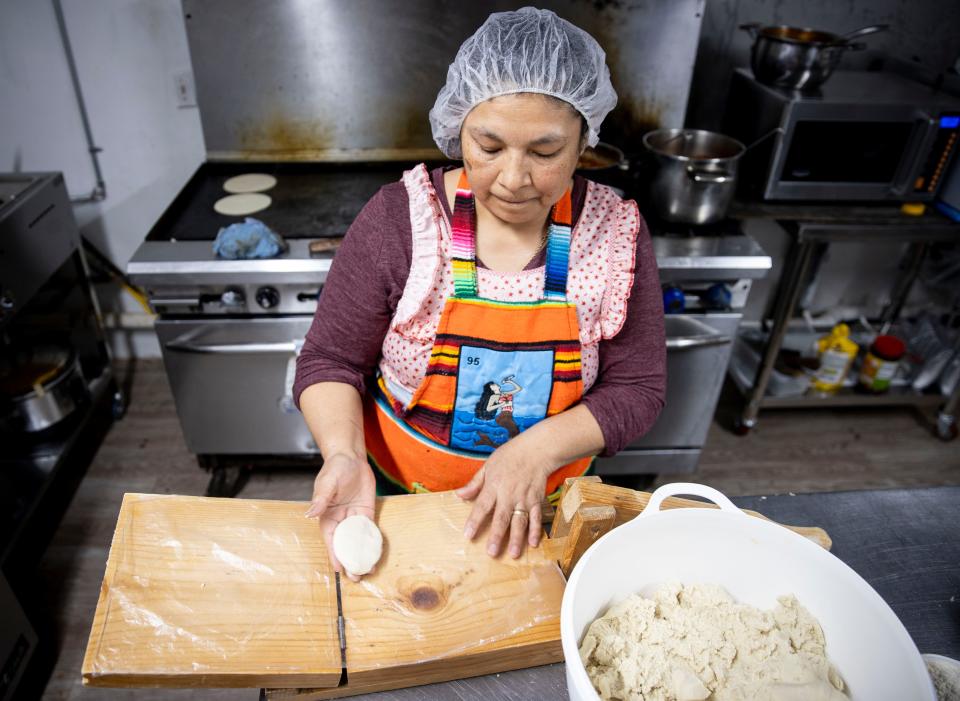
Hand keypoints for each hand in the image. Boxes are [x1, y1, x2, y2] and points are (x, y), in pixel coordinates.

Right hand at [305, 452, 375, 580]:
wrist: (350, 458)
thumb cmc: (334, 469)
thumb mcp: (327, 483)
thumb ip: (321, 499)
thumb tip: (310, 513)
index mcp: (327, 517)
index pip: (331, 541)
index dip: (335, 555)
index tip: (339, 570)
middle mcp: (340, 521)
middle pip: (345, 545)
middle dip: (350, 561)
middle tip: (357, 577)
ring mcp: (354, 518)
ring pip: (358, 541)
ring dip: (362, 555)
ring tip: (368, 570)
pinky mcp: (366, 513)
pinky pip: (370, 530)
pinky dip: (373, 542)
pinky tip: (377, 554)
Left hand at [455, 441, 551, 558]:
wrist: (537, 450)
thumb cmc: (510, 456)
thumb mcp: (488, 465)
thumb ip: (474, 483)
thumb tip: (459, 495)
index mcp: (494, 485)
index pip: (482, 506)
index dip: (474, 521)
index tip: (468, 535)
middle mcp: (509, 494)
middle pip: (501, 518)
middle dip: (496, 536)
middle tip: (492, 553)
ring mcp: (524, 499)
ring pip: (520, 522)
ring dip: (516, 538)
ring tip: (513, 554)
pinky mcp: (536, 500)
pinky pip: (536, 518)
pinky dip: (535, 531)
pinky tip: (533, 543)